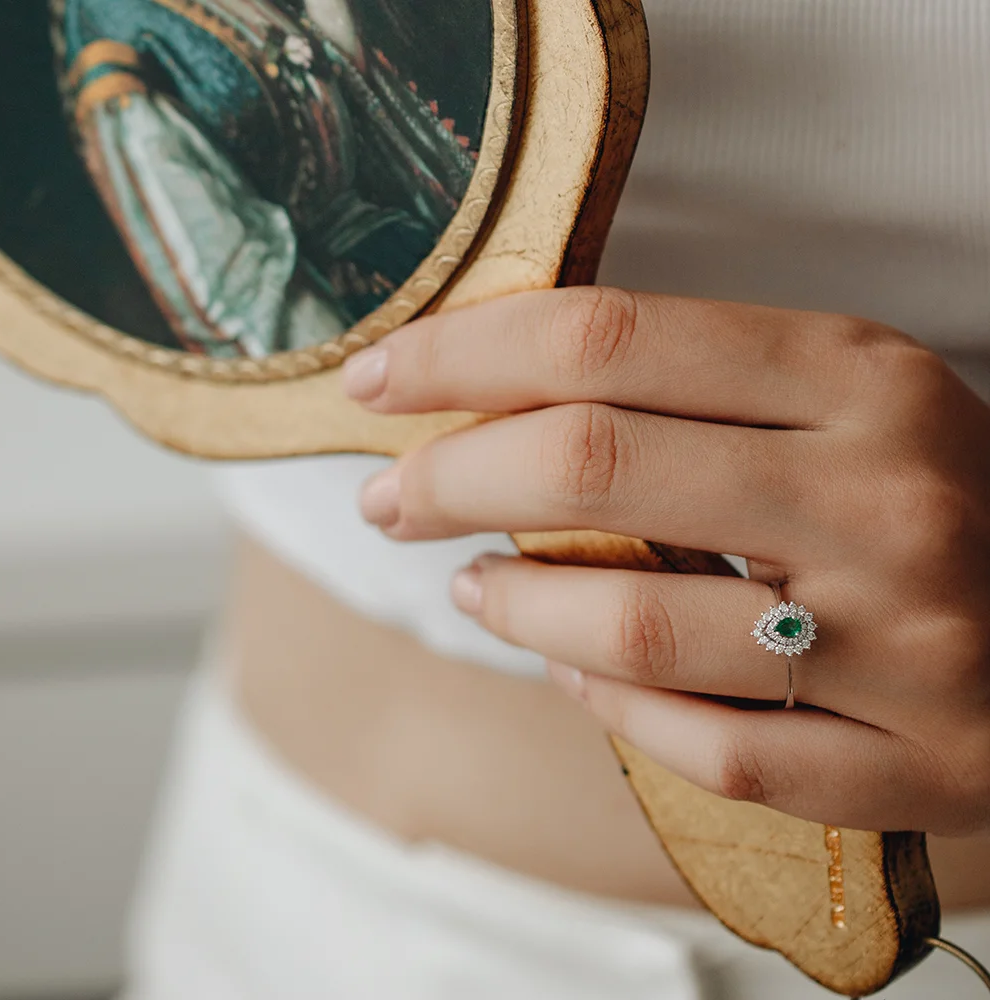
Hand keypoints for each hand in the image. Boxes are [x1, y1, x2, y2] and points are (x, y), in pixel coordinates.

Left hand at [342, 287, 989, 834]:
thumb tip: (495, 402)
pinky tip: (570, 670)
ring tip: (474, 585)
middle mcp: (880, 500)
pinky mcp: (906, 759)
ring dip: (514, 604)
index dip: (463, 354)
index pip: (605, 337)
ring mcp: (901, 640)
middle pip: (589, 465)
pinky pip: (706, 746)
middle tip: (391, 500)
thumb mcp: (839, 395)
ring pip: (631, 625)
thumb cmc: (927, 489)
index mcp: (859, 378)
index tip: (382, 379)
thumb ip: (689, 388)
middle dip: (448, 480)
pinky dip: (607, 705)